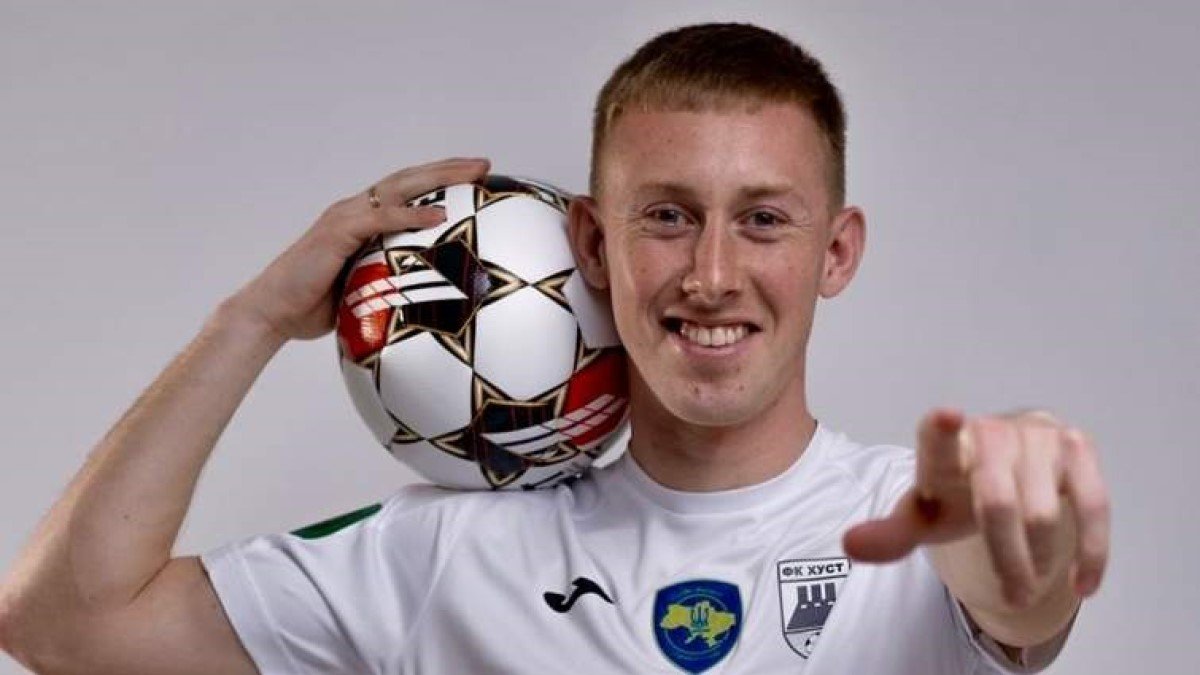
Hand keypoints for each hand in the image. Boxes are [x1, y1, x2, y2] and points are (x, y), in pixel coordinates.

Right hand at [227, 157, 489, 340]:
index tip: (474, 178)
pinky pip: (380, 219)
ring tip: (471, 175)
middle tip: (484, 165)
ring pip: (398, 188)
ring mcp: (346, 218)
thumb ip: (389, 281)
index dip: (439, 181)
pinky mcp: (337, 233)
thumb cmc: (316, 307)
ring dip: (437, 178)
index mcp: (362, 222)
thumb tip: (426, 299)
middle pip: (409, 180)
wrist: (273, 312)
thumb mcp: (363, 290)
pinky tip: (438, 215)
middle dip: (448, 169)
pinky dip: (410, 214)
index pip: (406, 193)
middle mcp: (355, 212)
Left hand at [843, 409, 1109, 607]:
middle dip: (1007, 560)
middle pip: (998, 503)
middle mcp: (990, 434)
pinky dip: (1090, 552)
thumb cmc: (959, 493)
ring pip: (1045, 514)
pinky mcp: (1076, 445)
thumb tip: (849, 546)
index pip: (935, 439)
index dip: (939, 430)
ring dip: (1040, 561)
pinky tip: (1080, 584)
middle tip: (1013, 594)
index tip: (945, 418)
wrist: (1007, 468)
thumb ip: (890, 535)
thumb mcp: (923, 517)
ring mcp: (1035, 436)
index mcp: (943, 449)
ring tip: (1029, 583)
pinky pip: (1094, 505)